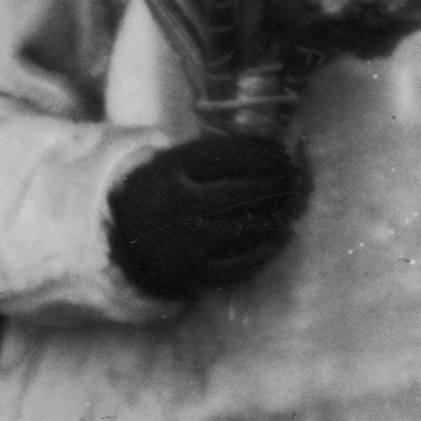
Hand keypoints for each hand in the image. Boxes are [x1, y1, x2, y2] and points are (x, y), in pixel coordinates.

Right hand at [106, 132, 306, 301]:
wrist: (123, 242)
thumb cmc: (160, 194)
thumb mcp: (171, 165)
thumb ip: (211, 155)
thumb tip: (273, 147)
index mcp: (170, 170)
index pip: (228, 156)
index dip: (263, 153)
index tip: (284, 153)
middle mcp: (178, 204)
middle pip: (243, 191)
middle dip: (278, 184)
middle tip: (297, 180)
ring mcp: (187, 241)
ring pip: (247, 228)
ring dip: (278, 216)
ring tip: (294, 206)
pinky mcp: (195, 273)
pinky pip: (242, 263)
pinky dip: (269, 250)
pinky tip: (284, 236)